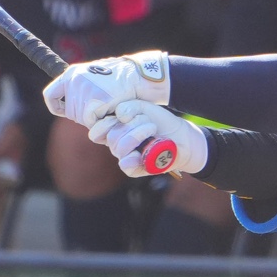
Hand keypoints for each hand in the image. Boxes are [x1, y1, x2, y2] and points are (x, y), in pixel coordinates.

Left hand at [42, 51, 169, 125]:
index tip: (63, 111)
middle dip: (84, 116)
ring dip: (95, 119)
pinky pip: (91, 121)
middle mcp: (74, 80)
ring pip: (81, 119)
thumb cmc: (119, 79)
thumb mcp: (94, 76)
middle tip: (101, 109)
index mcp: (71, 73)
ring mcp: (84, 89)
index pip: (50, 95)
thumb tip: (67, 106)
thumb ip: (79, 87)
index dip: (55, 107)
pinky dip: (102, 120)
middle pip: (70, 113)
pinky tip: (112, 110)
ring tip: (109, 106)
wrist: (138, 75)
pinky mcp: (96, 99)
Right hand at [90, 99, 205, 177]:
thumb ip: (128, 107)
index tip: (121, 115)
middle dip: (131, 125)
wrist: (181, 136)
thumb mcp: (143, 107)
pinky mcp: (136, 169)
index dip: (104, 123)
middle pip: (111, 137)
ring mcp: (125, 157)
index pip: (96, 132)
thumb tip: (121, 116)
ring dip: (137, 134)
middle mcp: (117, 145)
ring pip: (118, 148)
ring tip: (152, 129)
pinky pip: (125, 165)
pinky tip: (141, 152)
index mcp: (114, 130)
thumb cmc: (160, 121)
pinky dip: (133, 158)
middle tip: (149, 122)